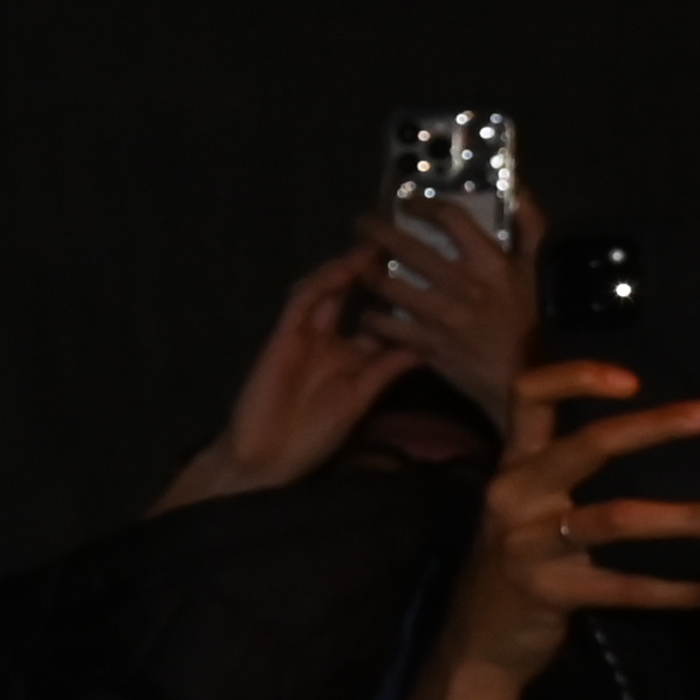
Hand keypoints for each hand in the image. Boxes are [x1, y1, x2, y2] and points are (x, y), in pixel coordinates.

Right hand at [164, 243, 425, 506]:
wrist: (269, 456)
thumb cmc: (315, 435)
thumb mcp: (363, 398)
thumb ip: (389, 368)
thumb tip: (431, 343)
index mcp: (353, 357)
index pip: (380, 318)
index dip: (399, 296)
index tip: (427, 273)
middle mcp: (331, 339)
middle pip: (355, 296)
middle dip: (375, 270)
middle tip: (400, 242)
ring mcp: (305, 334)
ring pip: (328, 291)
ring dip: (349, 268)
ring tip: (373, 246)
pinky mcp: (282, 335)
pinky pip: (303, 302)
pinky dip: (322, 283)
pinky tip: (342, 268)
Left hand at [370, 191, 542, 428]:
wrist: (528, 379)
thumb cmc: (534, 321)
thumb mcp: (540, 271)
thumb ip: (532, 229)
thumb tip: (519, 191)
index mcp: (490, 264)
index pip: (450, 219)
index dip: (423, 204)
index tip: (407, 200)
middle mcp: (461, 285)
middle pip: (406, 248)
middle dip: (376, 230)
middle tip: (362, 224)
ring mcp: (441, 316)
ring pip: (387, 285)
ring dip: (367, 272)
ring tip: (358, 265)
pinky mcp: (426, 344)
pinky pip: (386, 326)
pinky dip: (372, 317)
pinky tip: (369, 310)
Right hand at [450, 359, 699, 685]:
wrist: (477, 641)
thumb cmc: (521, 562)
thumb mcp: (528, 507)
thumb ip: (567, 470)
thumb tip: (654, 430)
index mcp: (515, 466)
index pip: (528, 395)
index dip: (577, 376)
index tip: (634, 378)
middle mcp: (514, 494)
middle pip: (588, 443)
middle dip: (661, 424)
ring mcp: (525, 543)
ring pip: (616, 518)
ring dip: (686, 518)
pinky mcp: (545, 592)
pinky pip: (622, 587)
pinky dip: (673, 589)